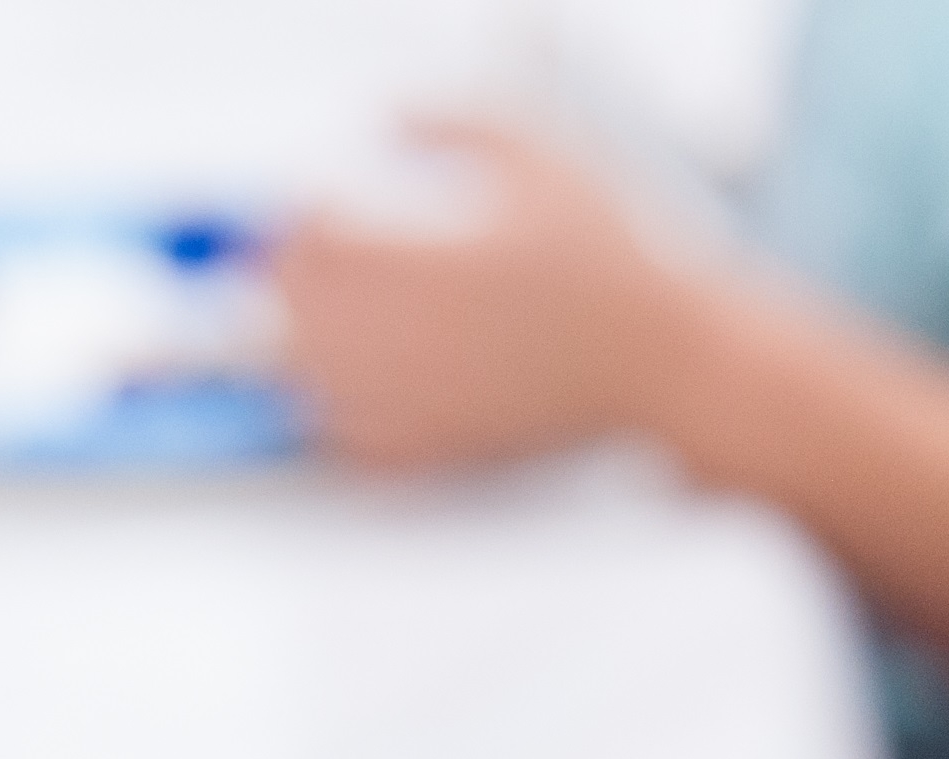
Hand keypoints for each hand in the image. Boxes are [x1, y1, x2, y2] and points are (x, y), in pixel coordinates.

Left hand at [272, 119, 696, 469]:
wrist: (662, 364)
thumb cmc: (611, 264)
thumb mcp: (540, 157)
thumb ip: (454, 125)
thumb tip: (388, 117)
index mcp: (428, 267)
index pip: (313, 244)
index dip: (300, 222)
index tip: (318, 208)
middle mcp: (411, 343)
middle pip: (292, 317)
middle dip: (286, 284)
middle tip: (302, 263)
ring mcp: (420, 405)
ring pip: (306, 383)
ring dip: (295, 346)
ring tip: (317, 321)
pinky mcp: (439, 451)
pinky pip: (348, 444)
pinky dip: (329, 414)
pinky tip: (344, 388)